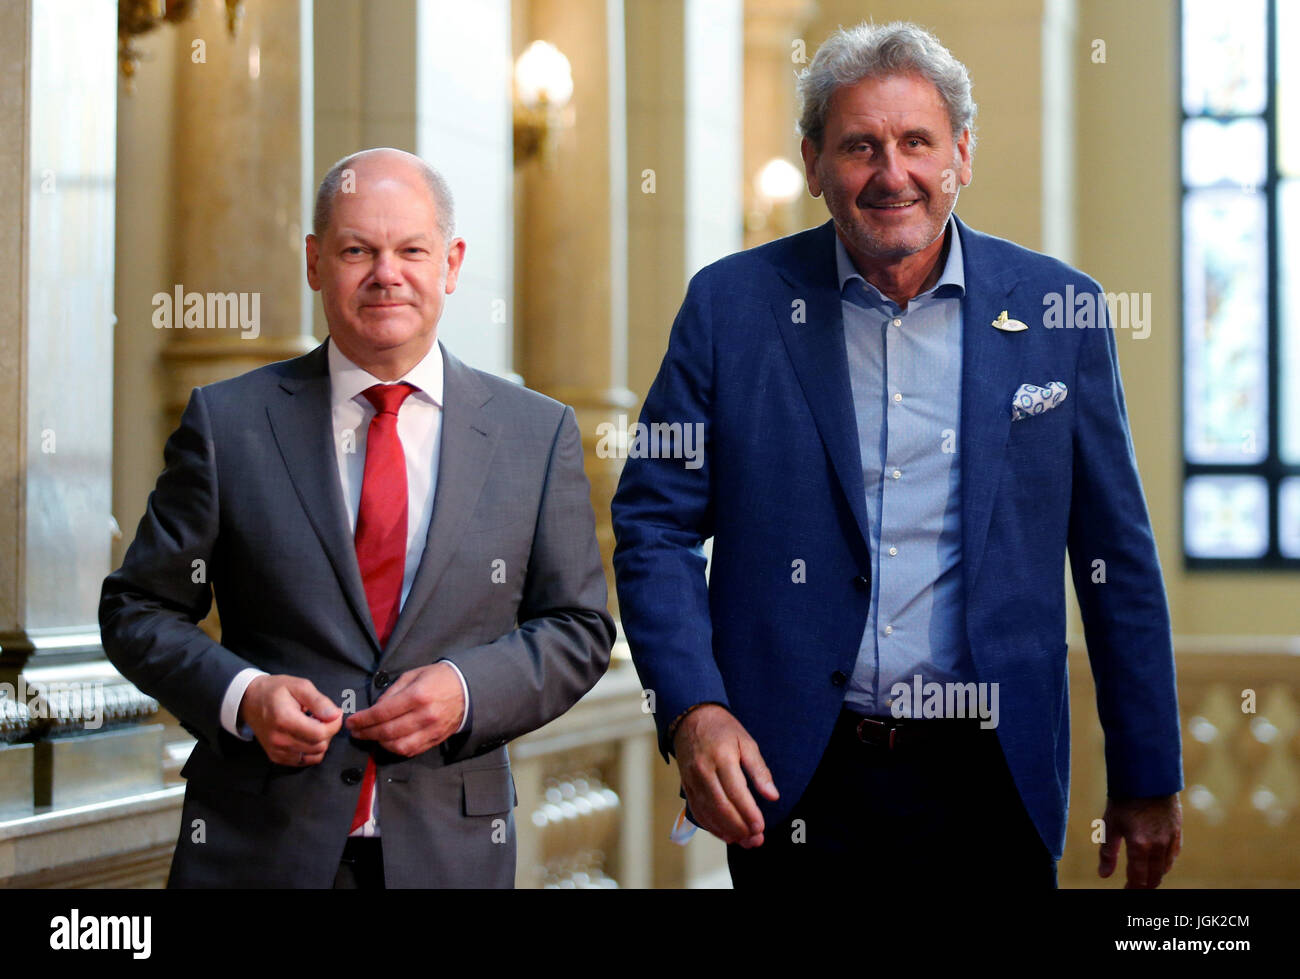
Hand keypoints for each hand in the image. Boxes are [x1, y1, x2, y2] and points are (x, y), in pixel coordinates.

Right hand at [238, 675, 343, 765]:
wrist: (250, 701)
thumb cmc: (274, 691)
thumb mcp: (299, 686)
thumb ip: (319, 701)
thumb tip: (335, 715)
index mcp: (285, 720)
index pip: (320, 733)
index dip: (334, 724)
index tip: (334, 714)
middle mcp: (279, 739)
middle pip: (319, 745)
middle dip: (328, 732)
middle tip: (323, 718)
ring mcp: (277, 751)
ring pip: (314, 755)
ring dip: (320, 741)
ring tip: (314, 725)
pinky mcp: (277, 757)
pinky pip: (304, 761)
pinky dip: (311, 750)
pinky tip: (306, 736)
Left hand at [345, 662, 464, 756]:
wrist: (467, 689)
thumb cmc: (438, 678)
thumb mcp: (413, 675)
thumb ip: (392, 692)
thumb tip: (375, 708)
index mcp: (418, 695)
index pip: (382, 712)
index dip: (363, 719)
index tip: (352, 722)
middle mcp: (425, 715)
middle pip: (387, 731)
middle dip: (366, 733)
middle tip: (355, 732)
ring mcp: (431, 730)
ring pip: (398, 746)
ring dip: (379, 743)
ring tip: (370, 736)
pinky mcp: (435, 740)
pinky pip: (411, 751)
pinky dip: (395, 749)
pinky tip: (387, 742)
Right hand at [673, 705, 778, 847]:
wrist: (691, 718)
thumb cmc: (722, 730)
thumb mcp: (746, 742)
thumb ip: (759, 770)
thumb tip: (772, 795)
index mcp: (721, 757)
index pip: (736, 792)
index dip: (748, 813)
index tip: (760, 827)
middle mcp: (703, 770)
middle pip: (721, 806)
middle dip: (739, 827)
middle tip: (755, 840)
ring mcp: (692, 779)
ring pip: (708, 812)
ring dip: (726, 831)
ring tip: (744, 841)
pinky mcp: (686, 786)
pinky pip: (697, 811)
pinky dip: (711, 826)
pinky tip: (725, 835)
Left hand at [1098, 793, 1181, 887]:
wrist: (1147, 777)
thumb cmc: (1124, 799)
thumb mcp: (1110, 824)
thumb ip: (1107, 852)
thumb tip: (1103, 875)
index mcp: (1139, 845)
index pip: (1138, 878)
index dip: (1132, 888)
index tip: (1126, 890)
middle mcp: (1158, 846)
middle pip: (1154, 877)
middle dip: (1144, 885)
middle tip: (1134, 887)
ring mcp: (1170, 839)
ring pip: (1165, 868)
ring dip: (1156, 876)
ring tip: (1145, 878)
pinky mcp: (1177, 832)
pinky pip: (1173, 856)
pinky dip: (1165, 864)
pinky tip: (1158, 864)